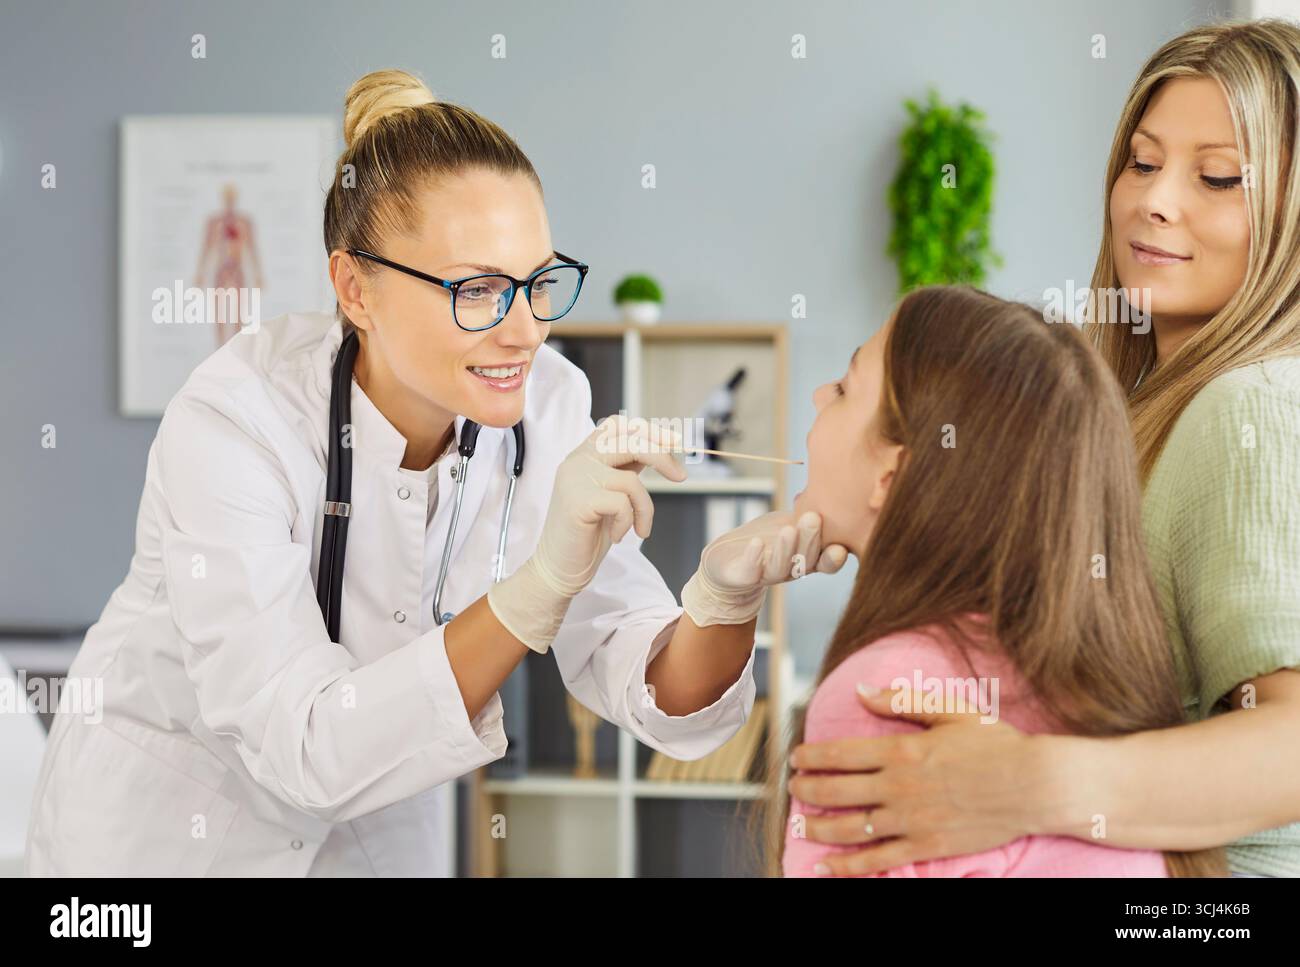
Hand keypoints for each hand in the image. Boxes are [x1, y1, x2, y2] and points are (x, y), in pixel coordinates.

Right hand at [488, 414, 684, 652]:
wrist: (558, 567)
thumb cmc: (588, 534)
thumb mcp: (612, 494)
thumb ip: (626, 469)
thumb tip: (661, 448)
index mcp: (584, 455)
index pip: (618, 425)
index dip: (649, 430)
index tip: (674, 443)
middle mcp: (577, 460)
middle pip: (628, 440)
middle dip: (661, 456)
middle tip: (680, 477)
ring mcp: (575, 478)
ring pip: (631, 479)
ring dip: (645, 508)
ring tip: (640, 529)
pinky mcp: (578, 500)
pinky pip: (623, 503)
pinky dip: (628, 522)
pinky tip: (617, 536)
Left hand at [680, 510, 848, 626]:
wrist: (728, 563)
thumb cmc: (765, 541)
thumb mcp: (789, 524)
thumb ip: (807, 515)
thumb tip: (828, 491)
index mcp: (806, 559)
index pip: (825, 562)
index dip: (833, 558)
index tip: (840, 548)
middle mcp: (791, 569)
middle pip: (805, 560)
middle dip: (810, 540)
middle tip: (813, 518)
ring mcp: (767, 575)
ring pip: (781, 566)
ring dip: (786, 548)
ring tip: (789, 530)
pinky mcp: (744, 577)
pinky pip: (750, 569)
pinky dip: (754, 556)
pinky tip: (757, 543)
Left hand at [787, 685, 1049, 874]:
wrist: (1035, 785)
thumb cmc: (995, 744)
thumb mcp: (949, 711)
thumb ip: (901, 701)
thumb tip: (861, 691)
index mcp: (902, 749)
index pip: (840, 754)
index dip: (811, 757)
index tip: (796, 758)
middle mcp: (899, 786)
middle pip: (836, 790)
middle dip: (807, 789)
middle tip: (793, 787)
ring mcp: (911, 819)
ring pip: (850, 827)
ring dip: (818, 827)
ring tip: (802, 823)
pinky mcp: (926, 847)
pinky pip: (878, 860)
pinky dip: (847, 865)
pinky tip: (826, 866)